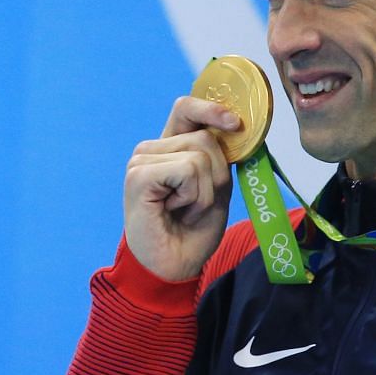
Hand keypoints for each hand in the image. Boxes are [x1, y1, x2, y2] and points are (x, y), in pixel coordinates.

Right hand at [123, 95, 238, 282]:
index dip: (211, 109)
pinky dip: (193, 196)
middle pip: (204, 137)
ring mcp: (141, 160)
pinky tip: (174, 211)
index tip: (234, 123)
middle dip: (216, 175)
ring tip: (185, 210)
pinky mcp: (139, 175)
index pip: (187, 109)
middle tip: (196, 205)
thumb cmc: (192, 231)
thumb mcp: (216, 187)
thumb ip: (221, 157)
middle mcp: (152, 149)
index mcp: (170, 148)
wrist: (172, 266)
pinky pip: (188, 170)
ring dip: (204, 192)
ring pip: (200, 155)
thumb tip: (236, 126)